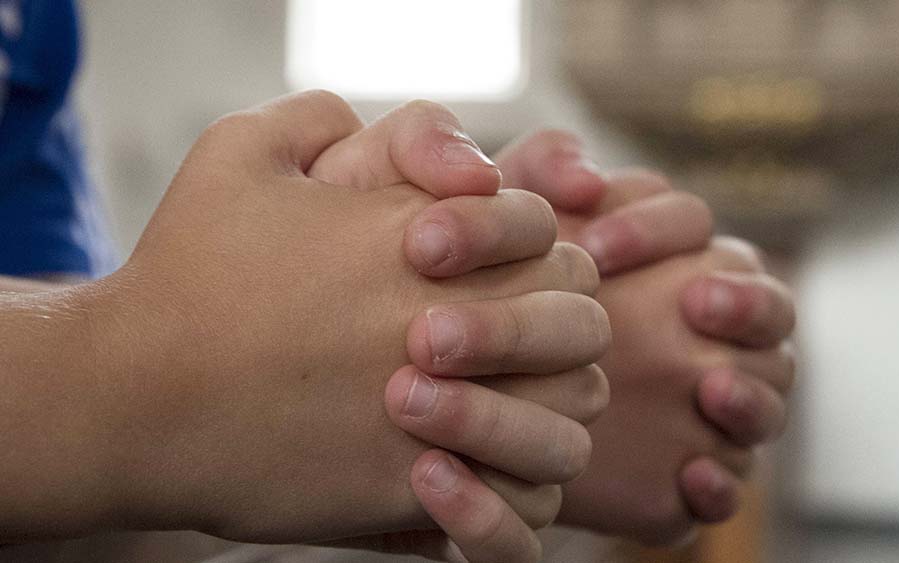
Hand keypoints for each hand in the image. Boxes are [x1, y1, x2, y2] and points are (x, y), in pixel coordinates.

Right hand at [67, 95, 608, 546]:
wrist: (132, 398)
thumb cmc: (186, 273)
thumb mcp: (240, 152)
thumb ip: (324, 118)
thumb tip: (408, 144)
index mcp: (423, 238)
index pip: (550, 236)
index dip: (530, 248)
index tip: (473, 274)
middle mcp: (448, 322)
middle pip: (579, 322)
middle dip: (556, 325)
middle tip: (510, 340)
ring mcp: (440, 414)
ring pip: (568, 415)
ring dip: (550, 404)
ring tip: (501, 403)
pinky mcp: (414, 491)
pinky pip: (522, 494)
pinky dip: (517, 480)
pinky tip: (471, 464)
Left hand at [492, 130, 796, 542]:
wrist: (463, 401)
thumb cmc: (491, 296)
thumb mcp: (503, 224)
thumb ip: (540, 169)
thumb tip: (585, 175)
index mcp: (667, 258)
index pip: (693, 224)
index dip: (657, 229)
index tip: (593, 249)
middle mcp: (704, 330)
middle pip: (768, 308)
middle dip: (746, 302)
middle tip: (697, 302)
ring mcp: (705, 405)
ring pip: (766, 396)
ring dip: (754, 393)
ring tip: (711, 388)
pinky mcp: (683, 475)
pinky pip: (727, 483)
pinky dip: (721, 484)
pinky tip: (690, 476)